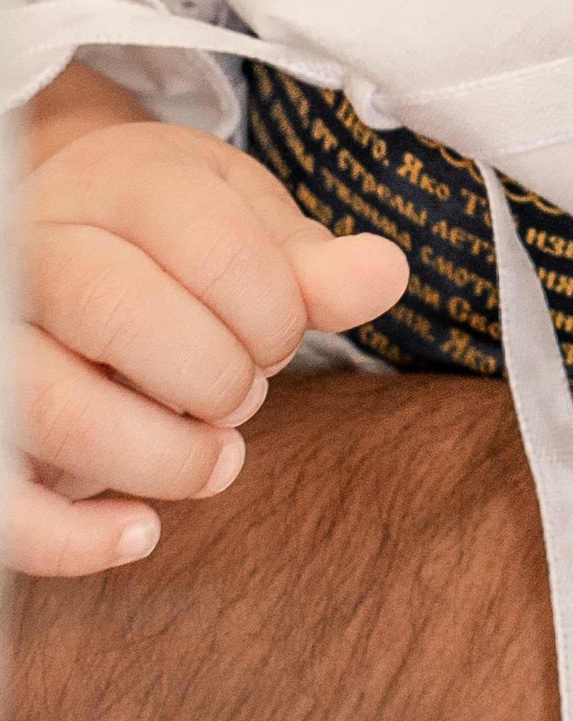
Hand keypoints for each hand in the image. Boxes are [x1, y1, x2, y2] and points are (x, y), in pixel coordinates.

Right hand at [10, 116, 405, 577]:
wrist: (66, 246)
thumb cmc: (170, 245)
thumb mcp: (244, 227)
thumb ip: (310, 263)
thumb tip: (386, 273)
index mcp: (115, 184)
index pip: (203, 237)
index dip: (271, 306)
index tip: (283, 337)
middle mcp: (34, 251)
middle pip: (116, 309)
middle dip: (214, 373)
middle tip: (243, 395)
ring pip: (50, 405)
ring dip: (158, 454)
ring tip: (217, 460)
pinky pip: (5, 500)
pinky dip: (71, 537)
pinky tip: (140, 533)